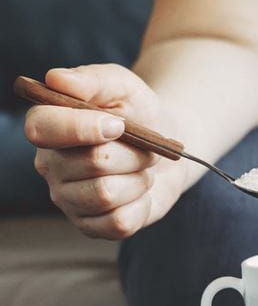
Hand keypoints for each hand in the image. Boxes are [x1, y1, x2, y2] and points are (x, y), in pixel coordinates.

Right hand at [25, 64, 185, 238]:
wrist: (168, 147)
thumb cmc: (138, 112)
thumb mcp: (123, 86)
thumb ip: (93, 80)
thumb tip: (56, 79)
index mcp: (49, 127)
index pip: (42, 129)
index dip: (82, 128)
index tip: (118, 124)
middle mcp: (51, 166)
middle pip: (92, 163)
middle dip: (133, 153)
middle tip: (144, 146)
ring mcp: (69, 199)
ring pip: (106, 194)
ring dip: (138, 178)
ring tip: (141, 168)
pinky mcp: (91, 226)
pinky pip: (118, 222)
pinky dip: (142, 205)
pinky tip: (140, 193)